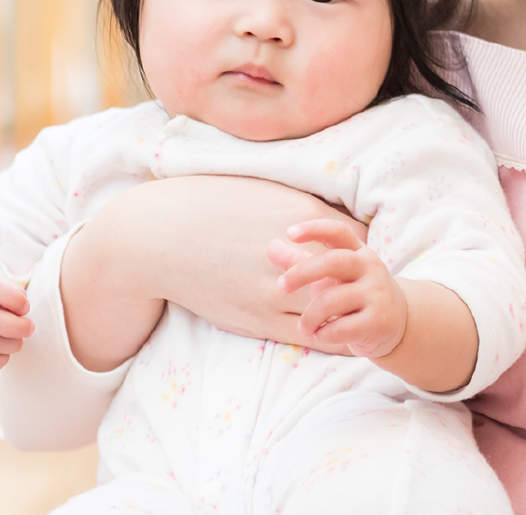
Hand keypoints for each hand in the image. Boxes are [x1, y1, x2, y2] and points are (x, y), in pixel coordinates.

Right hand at [69, 175, 364, 353]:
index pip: (355, 236)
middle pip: (353, 274)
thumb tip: (320, 214)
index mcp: (297, 216)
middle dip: (361, 283)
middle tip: (367, 290)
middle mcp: (295, 254)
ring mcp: (276, 289)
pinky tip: (337, 335)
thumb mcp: (256, 190)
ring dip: (349, 312)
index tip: (358, 256)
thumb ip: (293, 205)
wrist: (157, 237)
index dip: (360, 248)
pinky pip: (311, 333)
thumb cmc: (203, 205)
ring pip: (336, 308)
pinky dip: (331, 335)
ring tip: (357, 317)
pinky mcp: (259, 317)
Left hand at [272, 218, 406, 359]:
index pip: (338, 232)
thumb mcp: (331, 275)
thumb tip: (270, 246)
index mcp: (358, 252)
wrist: (399, 323)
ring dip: (310, 316)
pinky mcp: (379, 322)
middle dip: (301, 272)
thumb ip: (301, 261)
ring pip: (333, 300)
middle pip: (333, 261)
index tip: (290, 233)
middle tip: (281, 286)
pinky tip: (321, 334)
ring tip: (303, 327)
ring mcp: (377, 294)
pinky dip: (324, 333)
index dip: (314, 229)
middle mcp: (370, 268)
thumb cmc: (355, 293)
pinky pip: (342, 328)